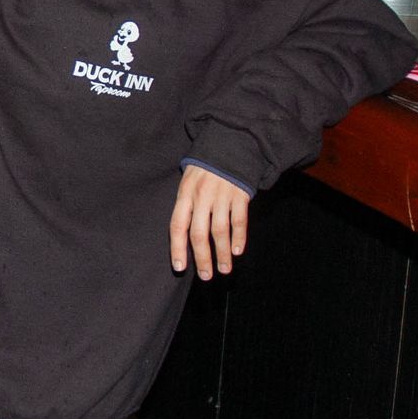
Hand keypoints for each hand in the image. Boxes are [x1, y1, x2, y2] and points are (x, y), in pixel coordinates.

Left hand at [168, 166, 249, 280]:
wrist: (230, 142)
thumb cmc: (205, 167)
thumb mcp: (188, 180)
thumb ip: (186, 204)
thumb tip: (183, 236)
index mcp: (185, 193)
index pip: (177, 225)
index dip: (177, 248)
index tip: (180, 268)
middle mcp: (202, 196)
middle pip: (199, 234)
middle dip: (202, 258)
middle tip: (206, 276)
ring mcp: (222, 195)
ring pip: (220, 231)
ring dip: (223, 253)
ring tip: (224, 269)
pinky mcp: (240, 194)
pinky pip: (239, 220)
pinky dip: (239, 237)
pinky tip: (238, 251)